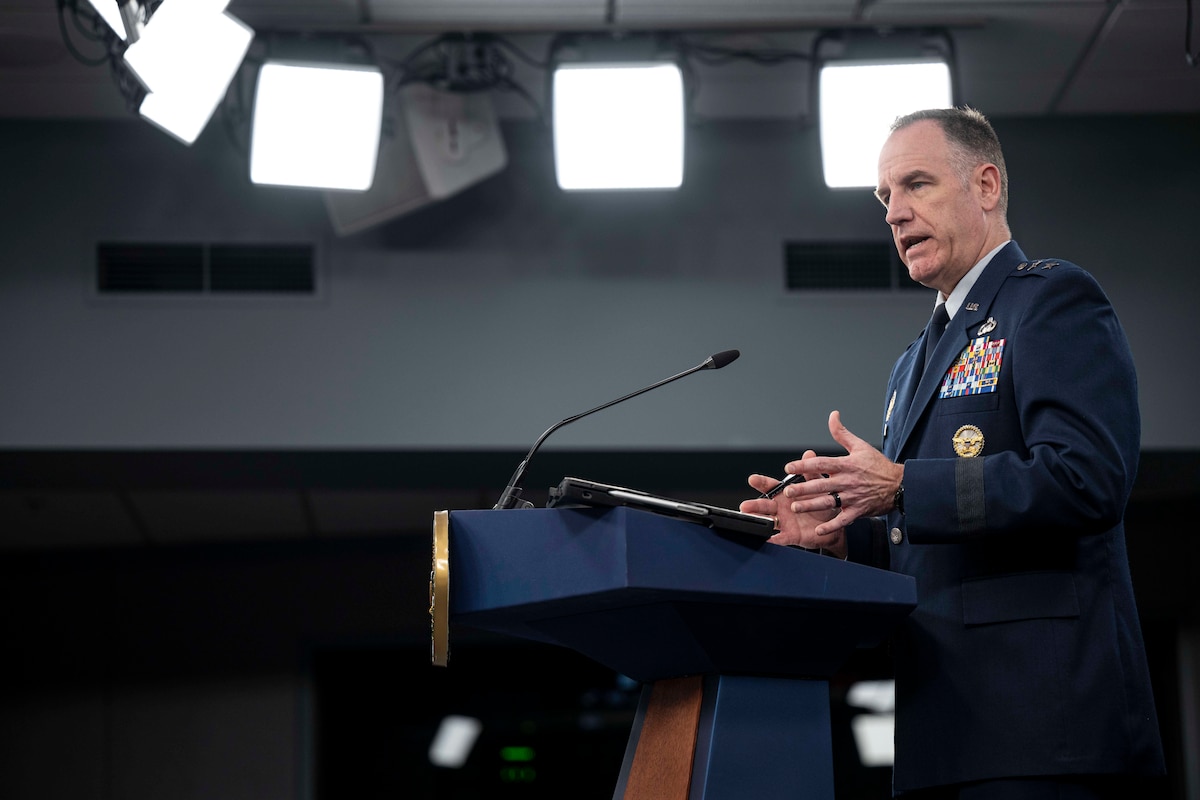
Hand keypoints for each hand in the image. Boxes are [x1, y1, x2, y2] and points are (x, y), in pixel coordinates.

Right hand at [739, 450, 846, 557]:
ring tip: (751, 520)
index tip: (752, 479)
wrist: (832, 524)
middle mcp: (780, 507)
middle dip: (754, 505)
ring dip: (759, 520)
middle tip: (744, 505)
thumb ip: (811, 472)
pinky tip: (769, 538)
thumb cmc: (821, 502)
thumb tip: (808, 454)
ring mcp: (784, 522)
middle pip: (764, 505)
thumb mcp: (818, 485)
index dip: (761, 483)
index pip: (770, 486)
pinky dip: (774, 539)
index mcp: (785, 493)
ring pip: (768, 521)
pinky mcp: (790, 535)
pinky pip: (781, 538)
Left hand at [782, 410, 903, 536]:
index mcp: (847, 465)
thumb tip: (833, 416)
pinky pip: (843, 520)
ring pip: (829, 502)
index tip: (789, 467)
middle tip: (788, 491)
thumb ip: (842, 433)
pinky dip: (832, 526)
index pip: (822, 464)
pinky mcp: (859, 511)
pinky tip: (819, 531)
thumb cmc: (878, 466)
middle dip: (803, 488)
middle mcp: (848, 481)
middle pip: (822, 484)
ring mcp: (853, 497)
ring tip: (796, 507)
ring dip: (811, 505)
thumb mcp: (860, 446)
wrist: (900, 484)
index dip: (804, 465)